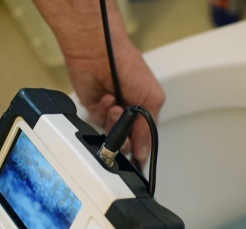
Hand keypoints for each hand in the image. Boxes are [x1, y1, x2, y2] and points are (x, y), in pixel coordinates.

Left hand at [33, 0, 163, 165]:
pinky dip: (102, 112)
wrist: (98, 52)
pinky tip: (106, 99)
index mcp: (145, 110)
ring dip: (113, 122)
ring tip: (116, 106)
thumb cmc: (128, 66)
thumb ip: (148, 128)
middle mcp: (129, 113)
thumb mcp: (151, 99)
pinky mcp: (95, 109)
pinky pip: (97, 123)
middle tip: (124, 128)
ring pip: (111, 135)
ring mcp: (111, 112)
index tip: (137, 159)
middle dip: (125, 138)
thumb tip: (144, 151)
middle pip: (127, 142)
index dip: (140, 150)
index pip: (144, 139)